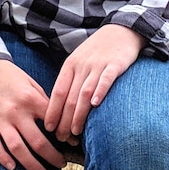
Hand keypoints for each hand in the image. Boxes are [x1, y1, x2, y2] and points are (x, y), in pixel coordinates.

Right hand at [0, 60, 65, 169]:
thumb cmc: (10, 75)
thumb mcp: (30, 82)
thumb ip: (42, 100)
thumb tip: (56, 119)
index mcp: (30, 98)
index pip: (52, 121)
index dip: (64, 134)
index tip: (72, 143)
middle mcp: (16, 111)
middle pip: (37, 142)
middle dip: (52, 156)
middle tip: (61, 164)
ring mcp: (0, 119)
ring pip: (17, 149)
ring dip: (31, 165)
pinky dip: (3, 158)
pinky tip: (12, 167)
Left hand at [44, 24, 145, 141]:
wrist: (120, 31)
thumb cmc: (97, 51)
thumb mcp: (79, 61)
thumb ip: (72, 80)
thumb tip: (61, 107)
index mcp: (71, 64)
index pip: (58, 91)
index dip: (52, 110)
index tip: (48, 128)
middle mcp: (82, 65)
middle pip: (70, 96)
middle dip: (64, 119)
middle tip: (62, 138)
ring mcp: (98, 64)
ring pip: (85, 92)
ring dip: (79, 113)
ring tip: (75, 131)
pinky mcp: (115, 64)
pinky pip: (106, 79)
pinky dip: (100, 91)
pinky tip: (96, 105)